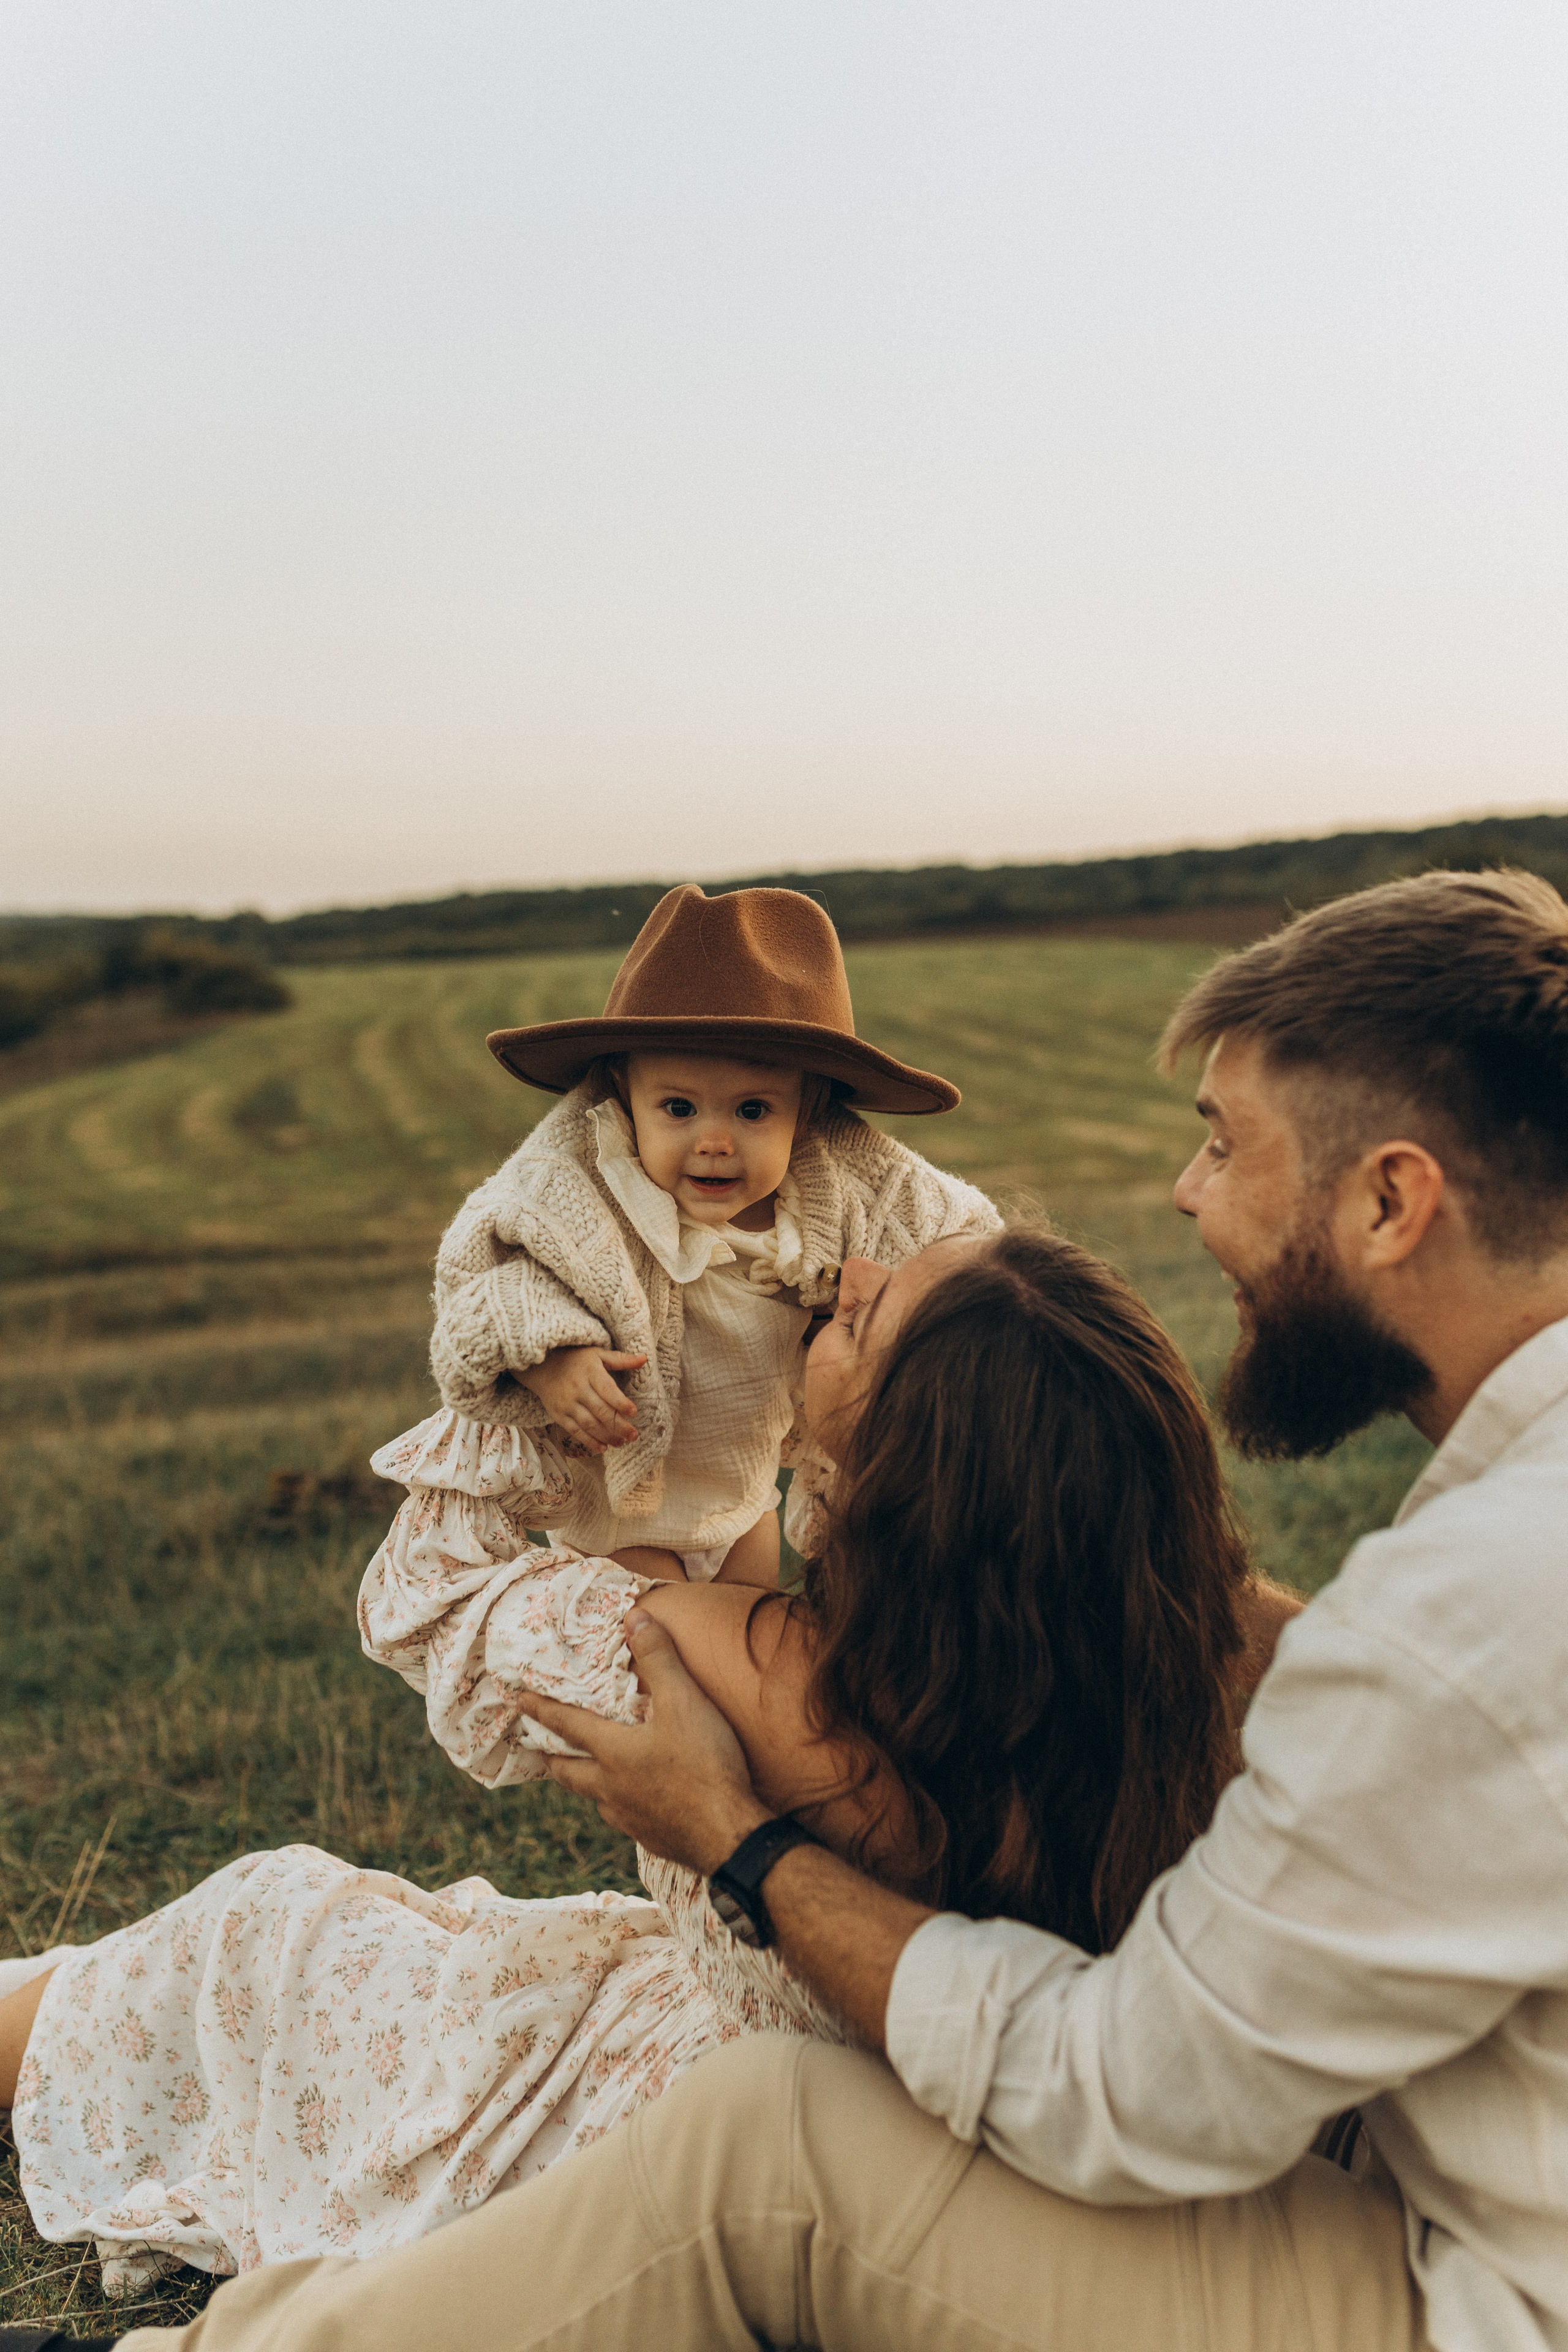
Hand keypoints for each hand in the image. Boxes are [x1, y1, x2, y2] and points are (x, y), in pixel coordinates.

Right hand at [519, 1345, 646, 1451]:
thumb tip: (644, 1359)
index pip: (608, 1390)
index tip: (634, 1412)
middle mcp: (578, 1389)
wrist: (543, 1367)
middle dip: (619, 1425)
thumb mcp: (597, 1354)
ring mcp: (567, 1404)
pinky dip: (589, 1441)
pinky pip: (576, 1431)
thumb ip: (621, 1359)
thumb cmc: (575, 1359)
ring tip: (622, 1443)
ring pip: (590, 1424)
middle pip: (601, 1411)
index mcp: (590, 1372)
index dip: (621, 1403)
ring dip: (607, 1436)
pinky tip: (603, 1447)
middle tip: (634, 1435)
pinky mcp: (559, 1416)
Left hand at [519, 1611, 769, 1873]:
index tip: (519, 1701)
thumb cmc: (705, 1764)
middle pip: (569, 1773)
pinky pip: (626, 1820)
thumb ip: (659, 1659)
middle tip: (541, 1752)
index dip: (541, 1710)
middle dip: (553, 1759)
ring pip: (596, 1799)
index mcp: (613, 1753)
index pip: (567, 1726)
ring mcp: (629, 1819)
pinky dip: (622, 1807)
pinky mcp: (652, 1839)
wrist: (730, 1835)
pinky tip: (638, 1805)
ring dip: (587, 1785)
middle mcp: (611, 1789)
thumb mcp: (685, 1702)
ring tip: (590, 1776)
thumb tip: (635, 1617)